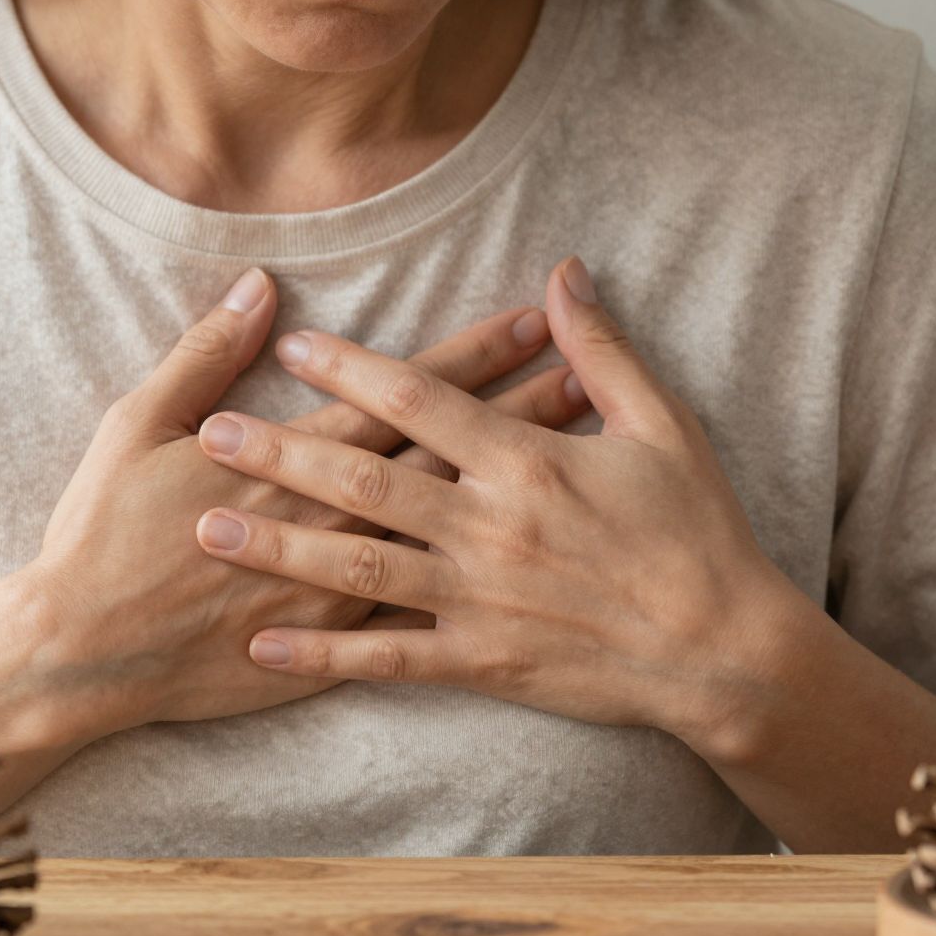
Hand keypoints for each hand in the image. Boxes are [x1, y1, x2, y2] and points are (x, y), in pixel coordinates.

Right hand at [12, 266, 591, 747]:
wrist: (81, 653)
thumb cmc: (101, 533)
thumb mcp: (139, 424)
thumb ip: (206, 355)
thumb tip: (261, 289)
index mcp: (293, 460)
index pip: (406, 395)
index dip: (473, 356)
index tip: (534, 321)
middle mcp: (336, 522)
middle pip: (450, 458)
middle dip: (521, 413)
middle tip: (591, 376)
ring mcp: (340, 589)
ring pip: (453, 533)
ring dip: (517, 495)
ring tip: (582, 463)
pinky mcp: (333, 647)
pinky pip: (420, 621)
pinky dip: (478, 592)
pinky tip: (529, 577)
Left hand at [186, 258, 820, 762]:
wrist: (726, 655)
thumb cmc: (698, 534)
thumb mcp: (664, 427)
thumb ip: (603, 350)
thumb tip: (563, 272)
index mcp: (528, 463)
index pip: (421, 403)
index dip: (353, 371)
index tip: (296, 347)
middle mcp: (490, 528)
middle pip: (366, 482)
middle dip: (282, 454)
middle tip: (212, 434)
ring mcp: (479, 599)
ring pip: (359, 569)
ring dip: (280, 547)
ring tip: (209, 529)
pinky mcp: (482, 662)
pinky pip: (387, 660)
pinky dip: (323, 654)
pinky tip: (263, 645)